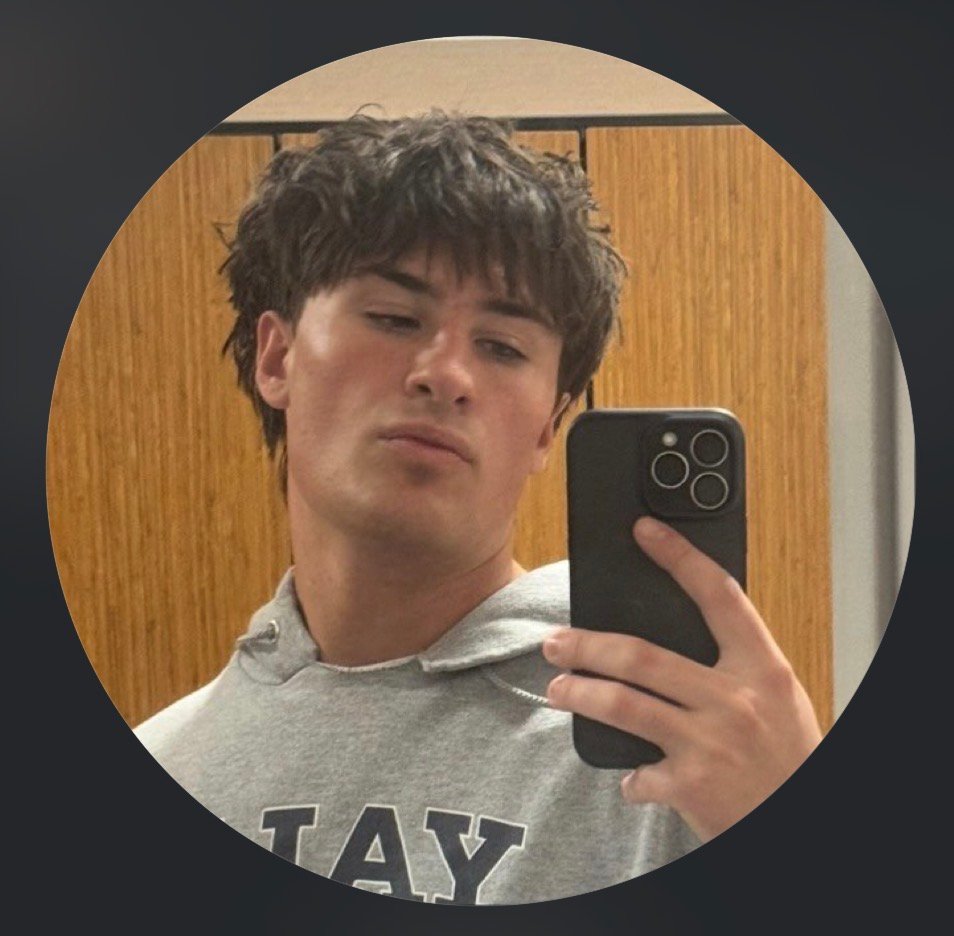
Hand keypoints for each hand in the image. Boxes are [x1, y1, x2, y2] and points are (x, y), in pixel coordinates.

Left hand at [543, 516, 821, 842]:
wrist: (807, 820)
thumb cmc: (791, 757)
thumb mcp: (777, 697)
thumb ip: (734, 664)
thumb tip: (672, 634)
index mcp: (762, 668)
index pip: (718, 596)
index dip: (680, 557)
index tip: (644, 530)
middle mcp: (735, 700)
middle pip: (641, 654)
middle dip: (587, 645)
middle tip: (556, 642)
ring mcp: (711, 743)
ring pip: (622, 703)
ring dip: (579, 694)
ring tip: (558, 690)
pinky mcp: (692, 787)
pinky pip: (638, 773)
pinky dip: (628, 777)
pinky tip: (628, 777)